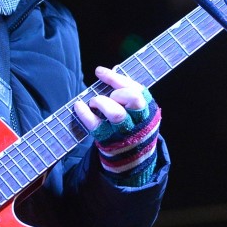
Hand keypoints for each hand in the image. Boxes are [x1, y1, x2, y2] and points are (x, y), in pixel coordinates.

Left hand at [75, 67, 159, 184]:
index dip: (115, 78)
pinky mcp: (109, 140)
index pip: (136, 88)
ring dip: (101, 102)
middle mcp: (139, 120)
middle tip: (107, 95)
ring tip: (94, 101)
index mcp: (147, 109)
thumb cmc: (132, 125)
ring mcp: (124, 132)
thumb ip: (127, 92)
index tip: (99, 71)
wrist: (133, 157)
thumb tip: (113, 70)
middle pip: (132, 99)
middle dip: (116, 92)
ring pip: (116, 113)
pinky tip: (78, 106)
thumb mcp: (137, 109)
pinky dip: (84, 113)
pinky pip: (96, 125)